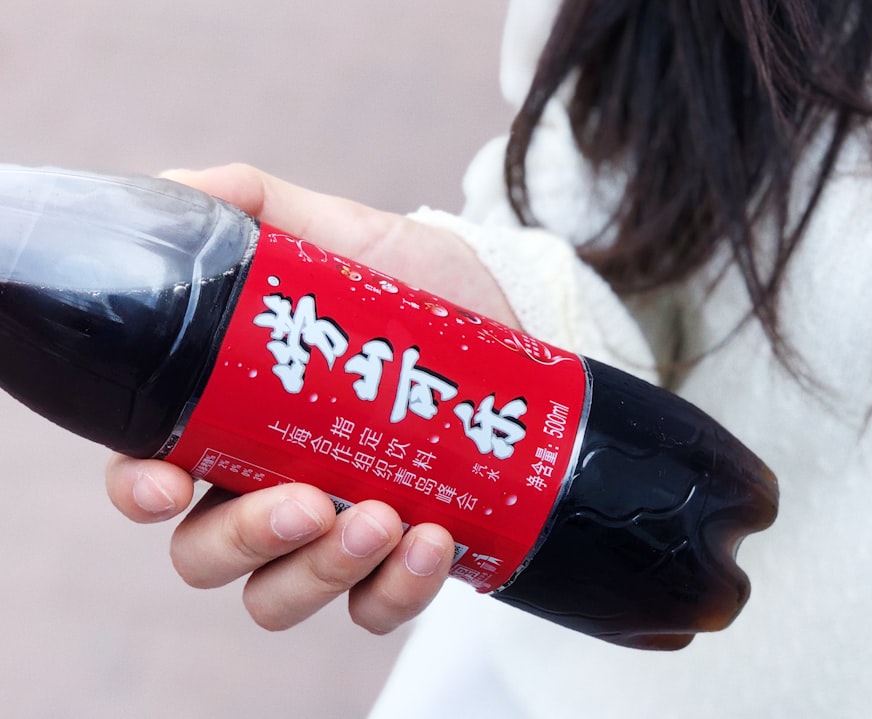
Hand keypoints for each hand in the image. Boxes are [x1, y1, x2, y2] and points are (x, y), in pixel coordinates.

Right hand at [105, 163, 513, 632]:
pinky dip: (395, 591)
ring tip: (387, 517)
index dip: (143, 489)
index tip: (170, 483)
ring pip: (278, 598)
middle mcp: (271, 488)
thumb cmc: (428, 291)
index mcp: (238, 422)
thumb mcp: (352, 238)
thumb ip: (263, 209)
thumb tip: (179, 192)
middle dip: (249, 539)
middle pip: (208, 555)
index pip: (155, 474)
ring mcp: (334, 535)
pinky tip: (436, 539)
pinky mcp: (398, 567)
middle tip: (309, 500)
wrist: (527, 333)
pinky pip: (371, 613)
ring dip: (324, 571)